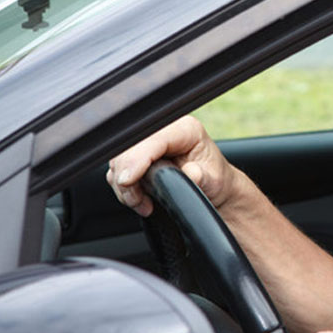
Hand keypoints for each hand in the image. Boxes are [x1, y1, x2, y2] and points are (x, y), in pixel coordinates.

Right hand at [106, 115, 239, 216]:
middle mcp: (165, 131)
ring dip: (125, 186)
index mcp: (185, 129)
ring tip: (143, 202)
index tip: (128, 181)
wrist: (214, 192)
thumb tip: (189, 173)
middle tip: (138, 200)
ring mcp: (149, 143)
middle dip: (127, 177)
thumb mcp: (213, 181)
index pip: (150, 139)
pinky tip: (141, 199)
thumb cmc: (214, 182)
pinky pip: (118, 171)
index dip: (136, 159)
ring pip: (119, 160)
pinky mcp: (138, 156)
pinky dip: (124, 188)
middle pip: (127, 148)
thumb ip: (200, 176)